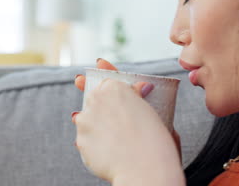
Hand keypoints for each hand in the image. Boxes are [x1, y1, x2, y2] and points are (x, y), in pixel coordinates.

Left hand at [73, 59, 183, 184]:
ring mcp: (86, 119)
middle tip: (88, 89)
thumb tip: (141, 89)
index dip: (104, 72)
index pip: (107, 77)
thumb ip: (142, 100)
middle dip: (97, 99)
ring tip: (109, 133)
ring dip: (93, 121)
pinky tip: (106, 148)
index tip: (98, 66)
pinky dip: (92, 141)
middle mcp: (98, 99)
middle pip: (94, 95)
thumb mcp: (157, 115)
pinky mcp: (80, 139)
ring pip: (86, 116)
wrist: (145, 172)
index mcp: (118, 88)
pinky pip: (85, 138)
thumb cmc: (158, 145)